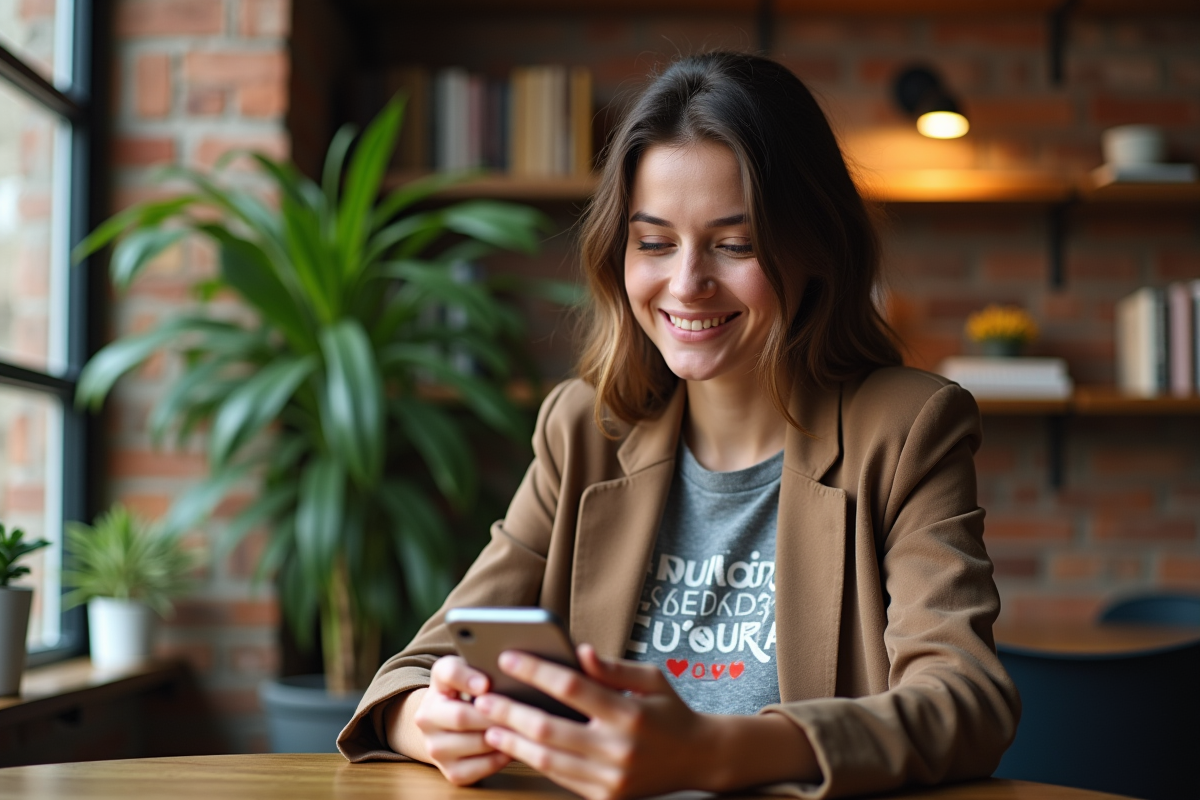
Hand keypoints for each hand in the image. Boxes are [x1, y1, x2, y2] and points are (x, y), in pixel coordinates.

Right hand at [411, 655, 512, 784]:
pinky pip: (480, 767)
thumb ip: (481, 665)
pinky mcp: (450, 772)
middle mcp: (426, 718)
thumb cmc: (467, 693)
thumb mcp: (470, 672)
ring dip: (502, 736)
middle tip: (520, 711)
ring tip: (524, 729)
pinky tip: (514, 747)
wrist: (445, 727)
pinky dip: (501, 758)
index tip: (486, 684)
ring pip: (475, 743)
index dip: (466, 679)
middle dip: (493, 714)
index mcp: (436, 684)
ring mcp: (435, 748)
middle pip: (462, 716)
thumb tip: (507, 672)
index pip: (447, 674)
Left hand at [474, 644, 714, 799]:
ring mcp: (611, 779)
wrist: (699, 760)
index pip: (573, 688)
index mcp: (630, 714)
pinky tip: (516, 745)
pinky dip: (534, 760)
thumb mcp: (652, 678)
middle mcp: (619, 749)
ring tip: (489, 723)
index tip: (508, 657)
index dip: (537, 671)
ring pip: (548, 759)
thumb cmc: (671, 711)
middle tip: (483, 695)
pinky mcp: (606, 798)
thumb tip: (578, 651)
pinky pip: (560, 778)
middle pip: (550, 728)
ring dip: (513, 740)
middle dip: (510, 710)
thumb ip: (613, 667)